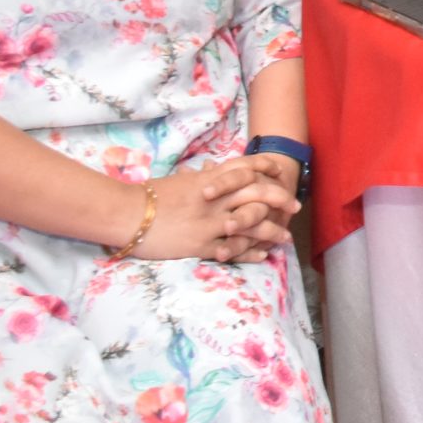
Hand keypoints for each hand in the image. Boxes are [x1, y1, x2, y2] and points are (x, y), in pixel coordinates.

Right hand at [133, 159, 288, 262]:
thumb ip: (198, 178)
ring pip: (251, 224)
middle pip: (258, 193)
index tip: (280, 170)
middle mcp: (215, 198)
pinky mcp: (202, 244)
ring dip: (272, 230)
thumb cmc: (148, 196)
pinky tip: (263, 255)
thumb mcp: (179, 182)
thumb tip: (206, 171)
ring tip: (285, 237)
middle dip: (280, 199)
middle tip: (295, 206)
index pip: (245, 167)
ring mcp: (210, 222)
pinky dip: (250, 252)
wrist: (127, 213)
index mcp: (209, 179)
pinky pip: (233, 248)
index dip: (266, 167)